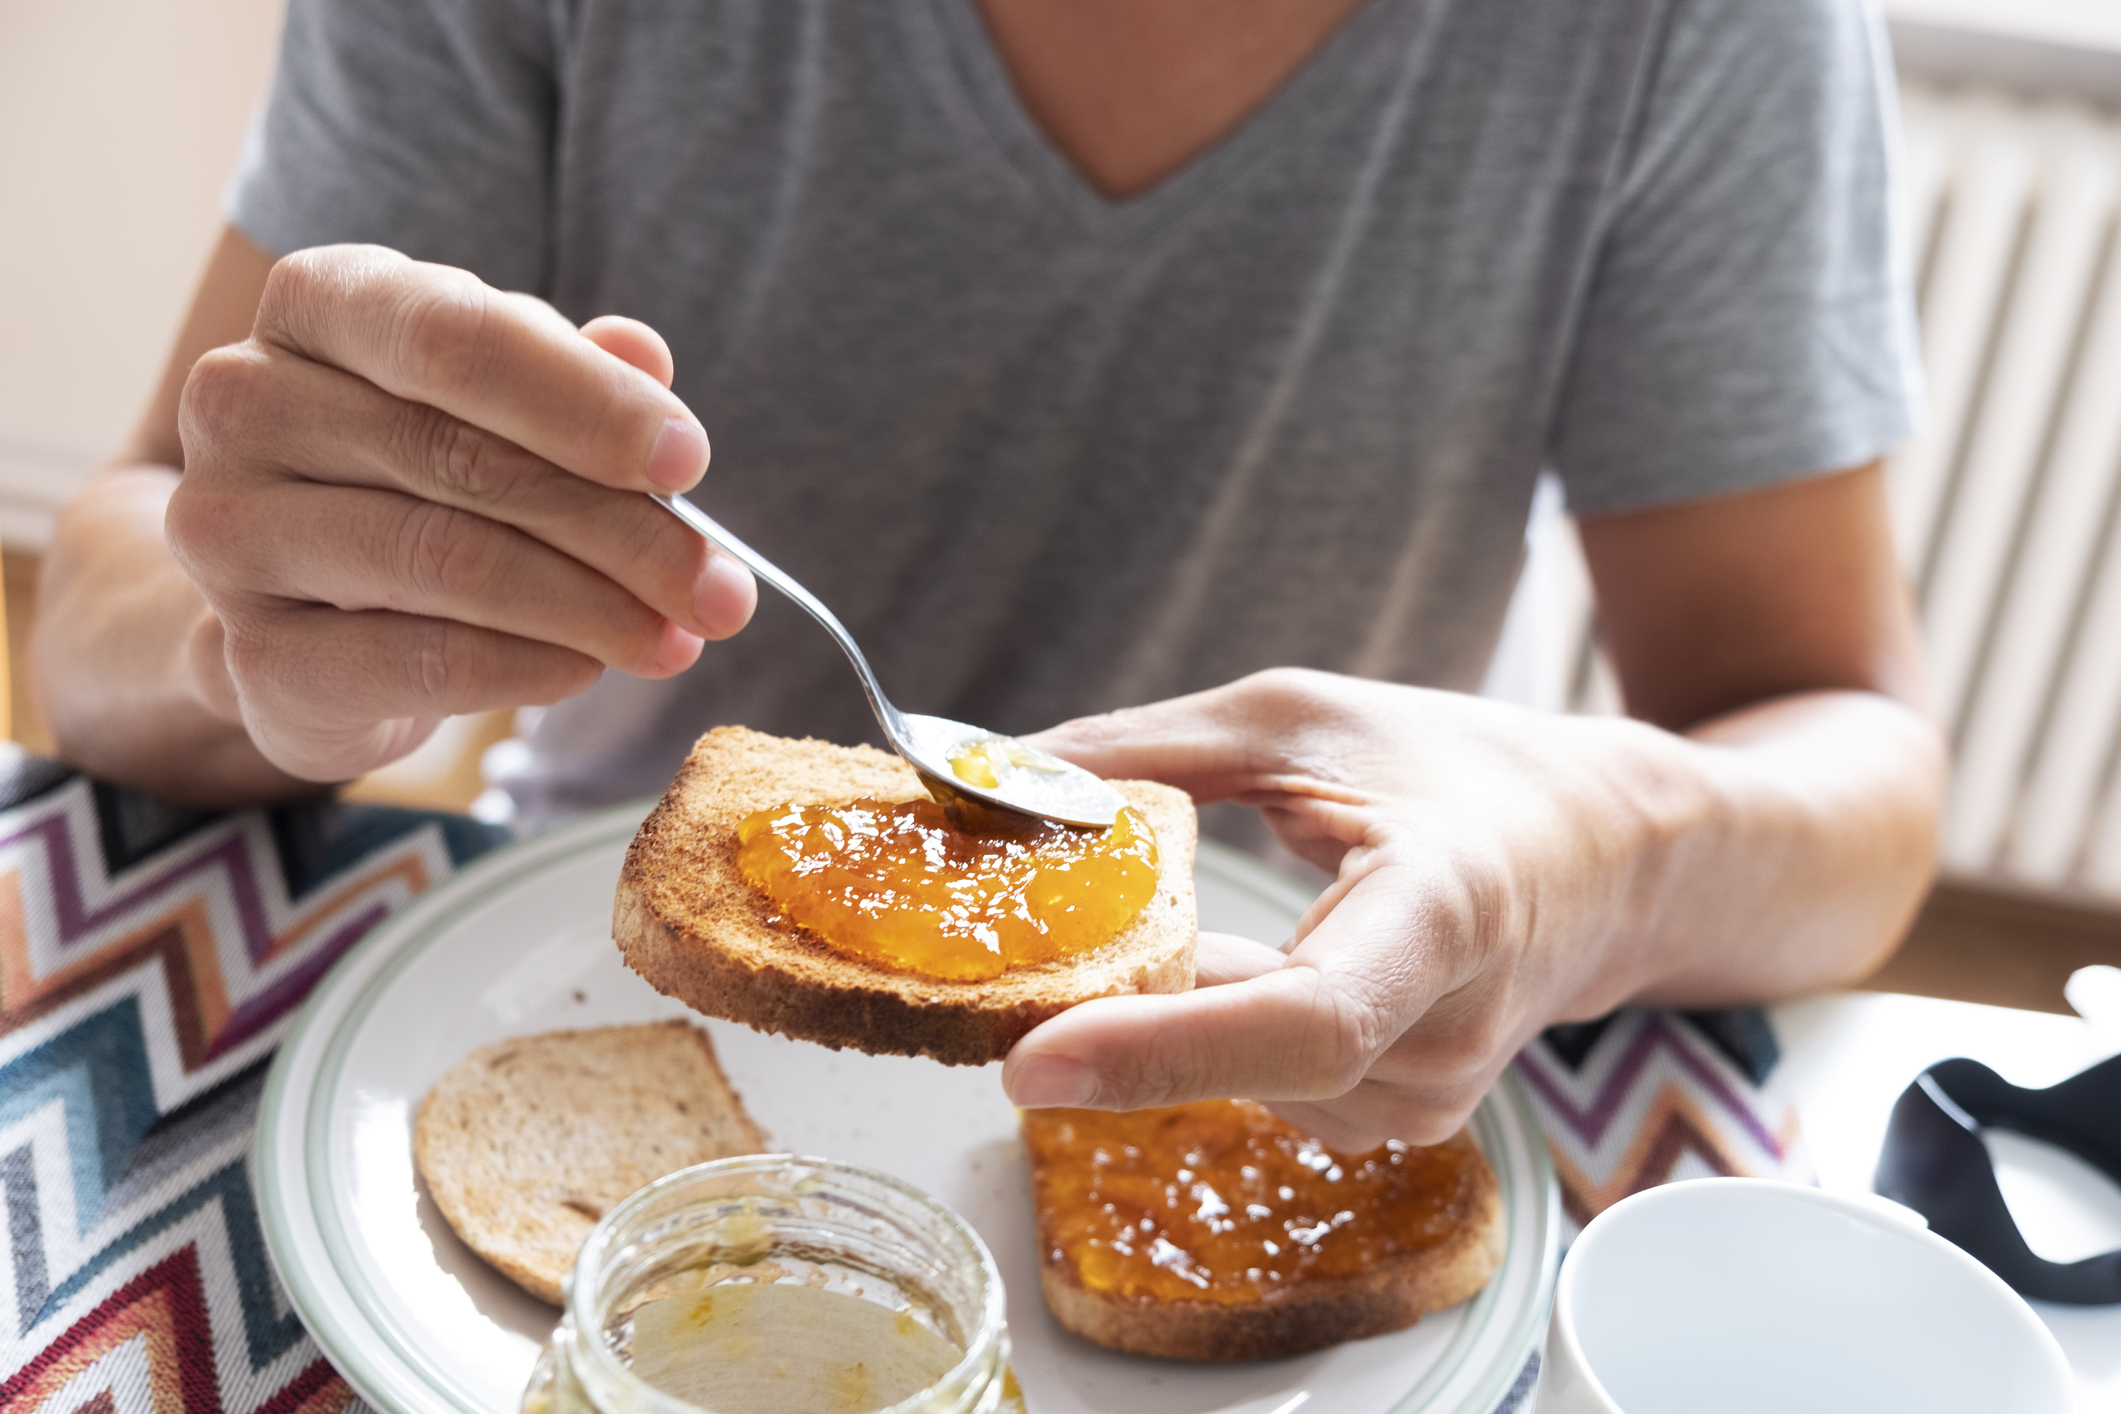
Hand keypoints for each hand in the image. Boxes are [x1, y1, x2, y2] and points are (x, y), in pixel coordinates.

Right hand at [164, 244, 755, 781]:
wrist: (309, 608)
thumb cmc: (426, 473)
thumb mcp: (506, 402)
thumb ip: (576, 376)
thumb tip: (646, 356)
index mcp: (319, 304)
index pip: (454, 336)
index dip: (586, 402)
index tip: (690, 460)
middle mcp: (246, 400)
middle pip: (466, 460)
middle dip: (623, 531)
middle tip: (722, 589)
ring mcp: (230, 529)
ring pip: (446, 562)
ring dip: (592, 610)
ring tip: (678, 638)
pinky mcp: (253, 653)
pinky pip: (417, 661)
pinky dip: (524, 670)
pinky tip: (587, 668)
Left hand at [1001, 668, 1709, 1148]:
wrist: (1603, 857)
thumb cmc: (1458, 769)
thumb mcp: (1302, 720)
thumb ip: (1148, 748)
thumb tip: (997, 775)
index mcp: (1443, 912)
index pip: (1306, 1018)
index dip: (1161, 1047)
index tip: (1032, 1061)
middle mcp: (1446, 1033)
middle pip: (1243, 1058)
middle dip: (1108, 1014)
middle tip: (996, 961)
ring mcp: (1428, 1096)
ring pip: (1233, 1071)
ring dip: (1159, 1009)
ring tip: (1149, 924)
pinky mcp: (1399, 1119)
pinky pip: (1257, 1081)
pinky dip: (1201, 1026)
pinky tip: (1212, 964)